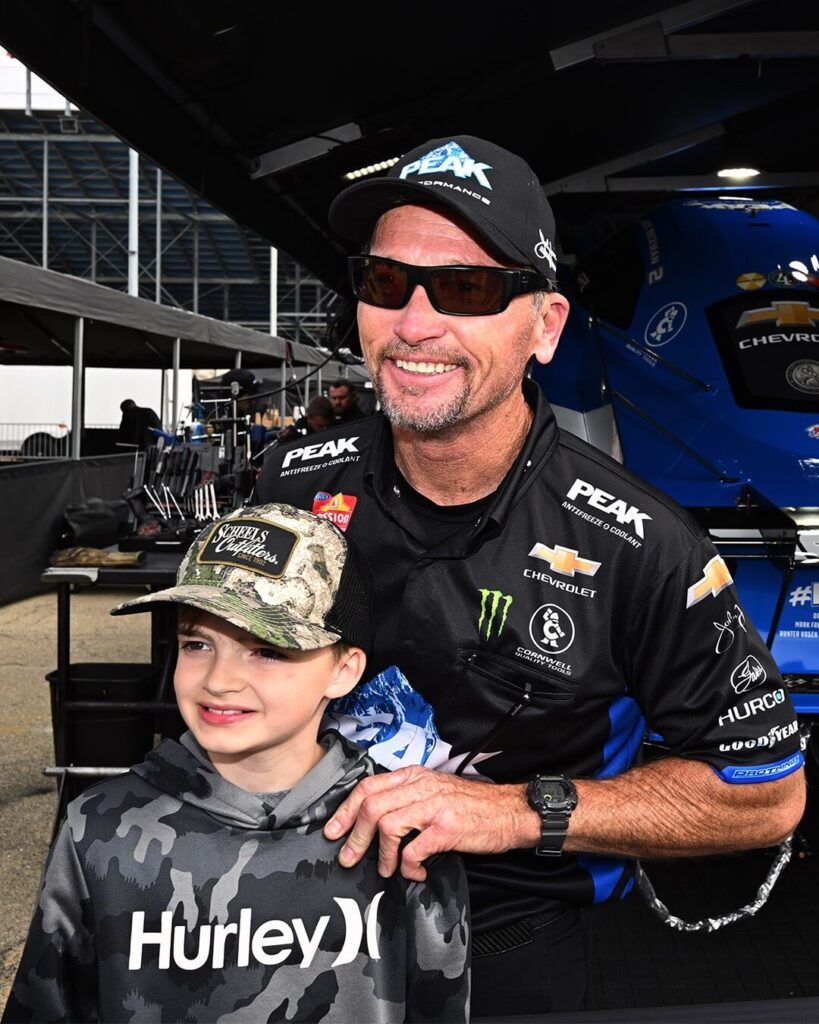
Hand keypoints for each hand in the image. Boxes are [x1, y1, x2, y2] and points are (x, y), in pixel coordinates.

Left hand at [324, 765, 537, 880]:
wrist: (509, 811)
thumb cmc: (471, 805)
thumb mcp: (436, 790)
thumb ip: (408, 797)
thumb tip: (375, 818)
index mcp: (415, 776)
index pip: (368, 787)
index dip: (346, 810)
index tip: (334, 830)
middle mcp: (421, 787)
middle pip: (372, 806)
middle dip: (354, 835)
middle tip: (347, 857)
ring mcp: (433, 807)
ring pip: (387, 825)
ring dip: (380, 854)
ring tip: (384, 868)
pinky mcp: (446, 829)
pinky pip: (414, 849)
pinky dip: (408, 865)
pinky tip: (414, 871)